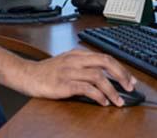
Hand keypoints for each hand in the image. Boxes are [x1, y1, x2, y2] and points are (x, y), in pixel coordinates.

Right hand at [11, 49, 136, 106]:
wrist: (26, 75)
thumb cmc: (46, 72)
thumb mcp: (66, 63)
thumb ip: (83, 66)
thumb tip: (104, 79)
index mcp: (77, 54)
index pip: (104, 57)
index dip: (120, 68)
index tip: (130, 79)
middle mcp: (75, 60)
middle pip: (105, 62)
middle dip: (121, 75)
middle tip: (130, 87)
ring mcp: (69, 71)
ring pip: (97, 76)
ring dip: (111, 90)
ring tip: (118, 101)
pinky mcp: (63, 84)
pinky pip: (85, 88)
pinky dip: (97, 95)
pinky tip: (102, 102)